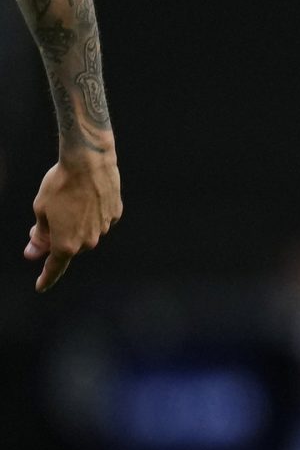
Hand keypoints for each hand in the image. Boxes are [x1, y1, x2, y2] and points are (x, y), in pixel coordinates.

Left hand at [27, 147, 120, 291]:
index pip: (55, 267)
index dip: (46, 278)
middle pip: (70, 246)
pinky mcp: (115, 213)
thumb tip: (33, 253)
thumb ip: (40, 235)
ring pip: (86, 233)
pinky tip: (86, 196)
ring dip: (75, 223)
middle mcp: (88, 241)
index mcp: (66, 243)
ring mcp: (104, 227)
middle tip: (46, 219)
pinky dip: (91, 213)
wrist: (89, 162)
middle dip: (57, 238)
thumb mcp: (41, 210)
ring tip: (68, 199)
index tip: (40, 287)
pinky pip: (100, 219)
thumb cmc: (59, 185)